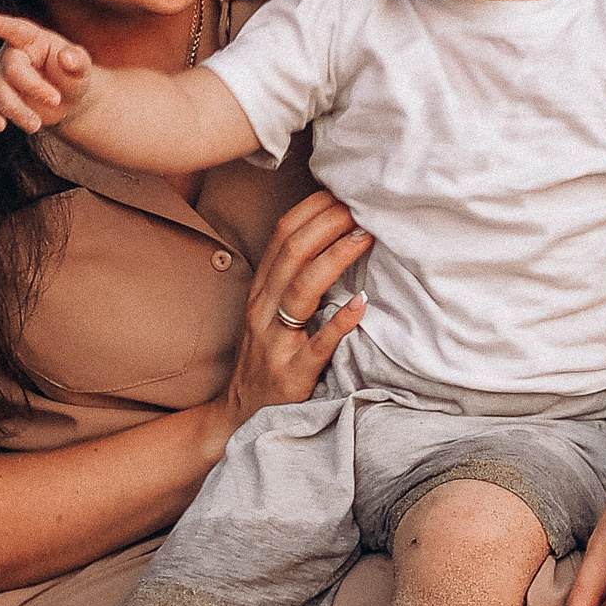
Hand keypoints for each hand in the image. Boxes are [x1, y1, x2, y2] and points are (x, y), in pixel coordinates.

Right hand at [0, 9, 90, 134]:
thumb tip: (66, 57)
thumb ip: (77, 60)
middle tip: (56, 100)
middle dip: (33, 87)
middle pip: (11, 70)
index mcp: (30, 38)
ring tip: (36, 124)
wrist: (63, 102)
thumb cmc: (71, 76)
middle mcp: (9, 54)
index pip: (14, 29)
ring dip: (18, 110)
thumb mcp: (81, 68)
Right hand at [222, 190, 373, 431]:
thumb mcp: (270, 311)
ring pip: (302, 290)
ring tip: (365, 237)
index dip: (313, 209)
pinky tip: (361, 302)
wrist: (241, 414)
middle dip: (327, 224)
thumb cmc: (266, 357)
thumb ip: (294, 278)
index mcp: (261, 290)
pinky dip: (341, 321)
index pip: (282, 236)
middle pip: (292, 254)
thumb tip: (334, 236)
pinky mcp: (293, 373)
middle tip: (361, 205)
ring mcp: (275, 341)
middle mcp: (263, 309)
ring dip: (335, 258)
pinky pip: (318, 344)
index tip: (343, 190)